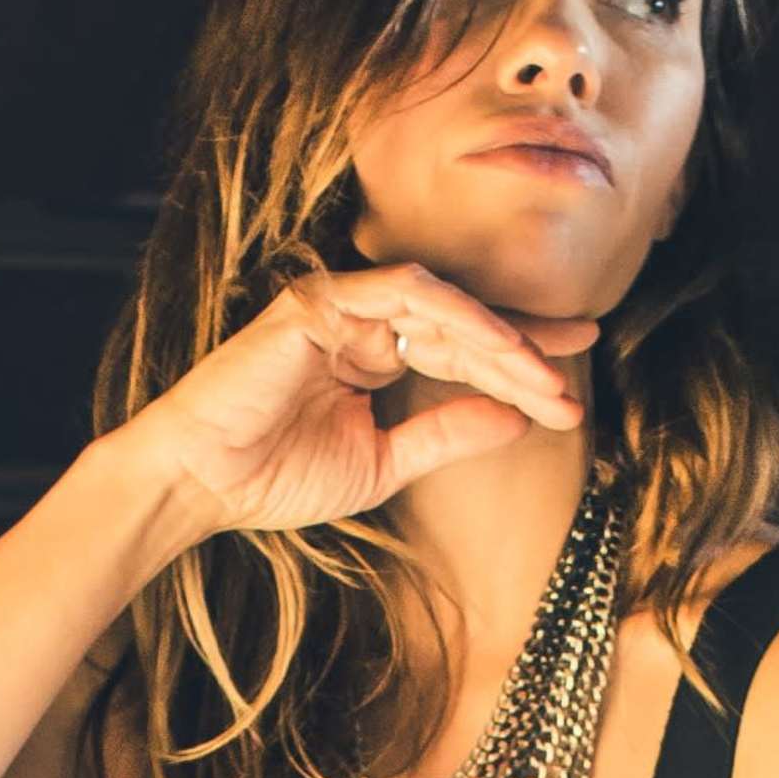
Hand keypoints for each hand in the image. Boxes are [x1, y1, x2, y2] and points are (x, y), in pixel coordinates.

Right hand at [126, 266, 595, 541]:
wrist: (204, 483)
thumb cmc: (275, 478)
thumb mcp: (384, 463)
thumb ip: (447, 434)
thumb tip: (517, 418)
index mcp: (374, 356)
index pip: (460, 348)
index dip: (518, 360)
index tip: (571, 380)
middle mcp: (362, 323)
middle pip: (462, 325)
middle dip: (524, 352)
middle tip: (574, 382)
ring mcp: (340, 306)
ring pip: (443, 305)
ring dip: (499, 340)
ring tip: (544, 379)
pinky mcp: (320, 301)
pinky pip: (404, 294)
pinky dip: (456, 318)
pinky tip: (497, 349)